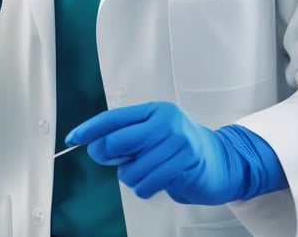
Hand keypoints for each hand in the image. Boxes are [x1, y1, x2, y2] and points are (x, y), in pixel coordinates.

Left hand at [66, 102, 286, 204]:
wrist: (223, 162)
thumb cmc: (183, 149)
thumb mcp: (155, 134)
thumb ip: (128, 137)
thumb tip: (96, 147)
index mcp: (155, 110)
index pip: (114, 118)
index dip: (90, 129)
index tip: (73, 138)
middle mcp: (165, 122)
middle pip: (117, 142)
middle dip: (110, 157)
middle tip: (121, 162)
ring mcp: (176, 141)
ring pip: (130, 169)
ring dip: (134, 178)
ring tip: (151, 172)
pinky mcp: (184, 163)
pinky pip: (146, 184)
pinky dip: (146, 188)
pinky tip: (160, 180)